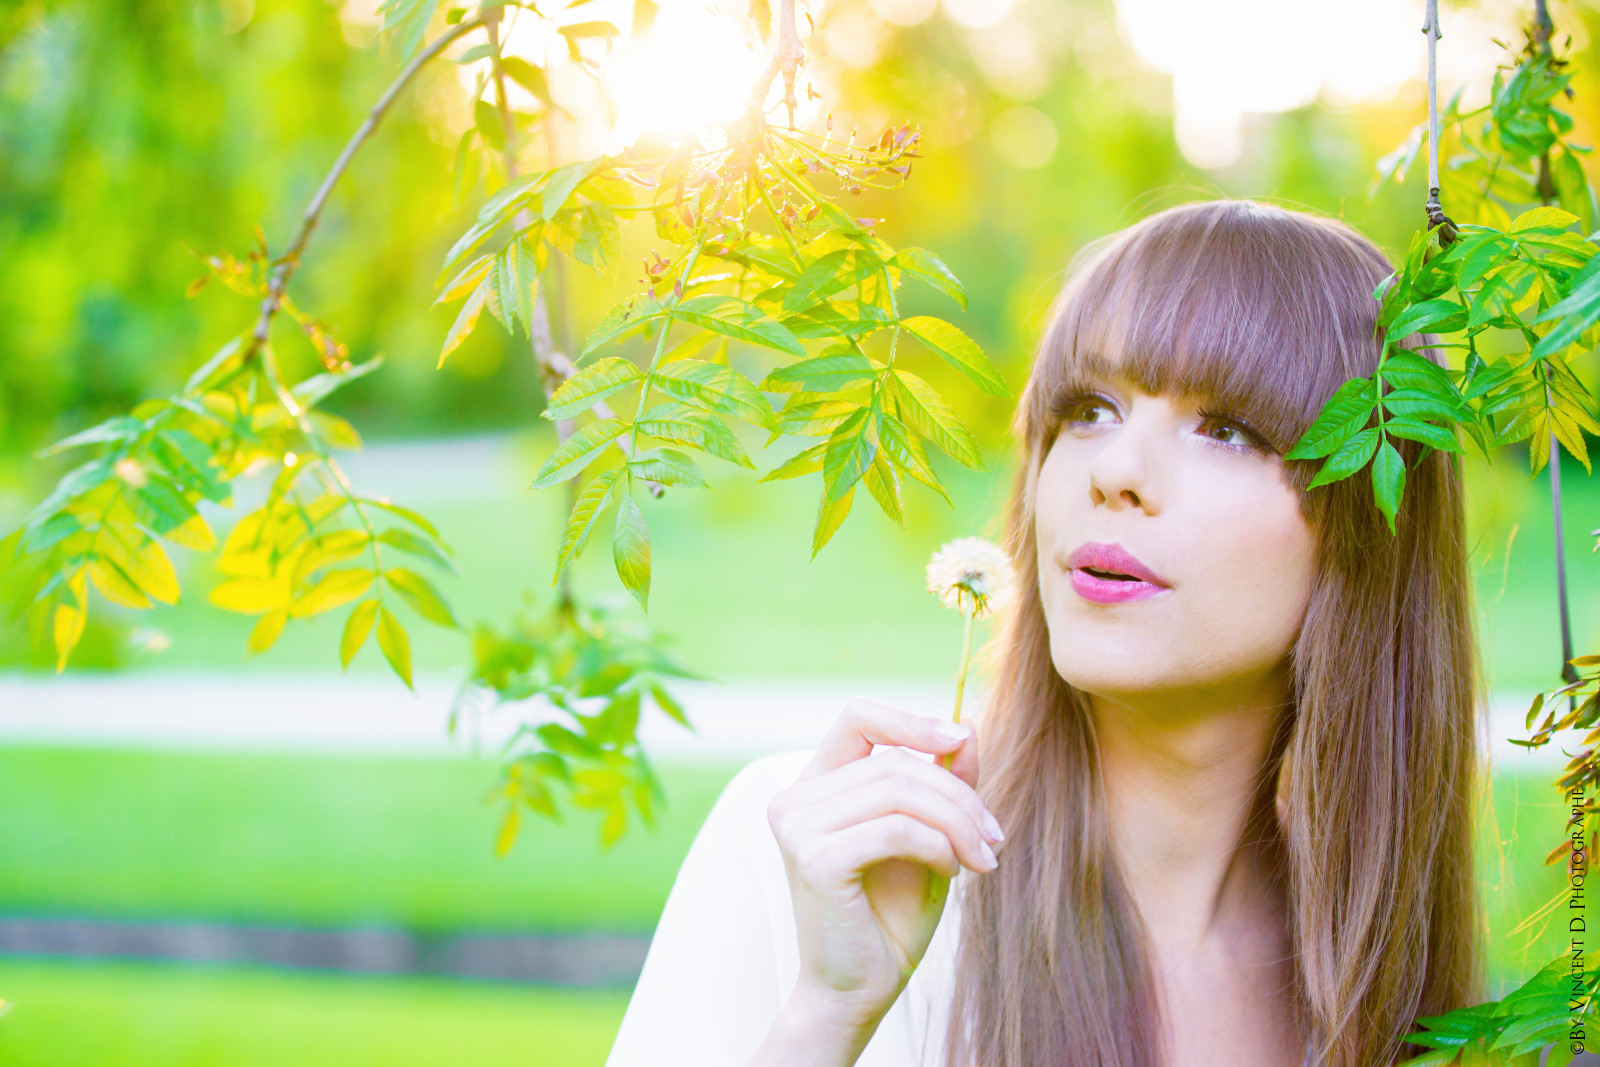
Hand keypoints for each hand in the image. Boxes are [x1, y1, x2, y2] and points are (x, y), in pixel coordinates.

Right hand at [765, 697, 1002, 1042]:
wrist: (860, 992)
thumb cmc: (891, 916)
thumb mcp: (928, 837)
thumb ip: (941, 784)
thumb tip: (968, 728)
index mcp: (815, 786)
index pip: (857, 717)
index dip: (911, 720)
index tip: (961, 738)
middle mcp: (795, 799)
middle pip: (895, 762)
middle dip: (958, 794)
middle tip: (994, 837)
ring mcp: (797, 826)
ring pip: (899, 790)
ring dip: (957, 822)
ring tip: (983, 858)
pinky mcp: (814, 858)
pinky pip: (896, 829)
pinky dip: (938, 846)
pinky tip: (952, 872)